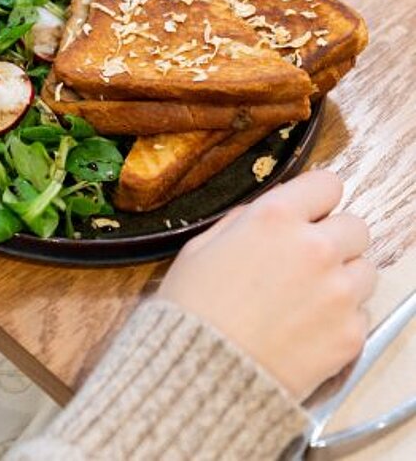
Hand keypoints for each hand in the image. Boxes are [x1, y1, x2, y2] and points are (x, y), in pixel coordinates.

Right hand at [157, 171, 375, 399]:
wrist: (202, 375)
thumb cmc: (193, 311)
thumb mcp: (201, 246)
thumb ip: (242, 221)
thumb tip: (262, 215)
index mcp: (275, 217)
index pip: (327, 184)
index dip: (317, 198)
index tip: (311, 211)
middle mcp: (314, 248)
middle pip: (356, 226)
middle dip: (335, 238)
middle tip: (309, 258)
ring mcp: (338, 292)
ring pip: (366, 270)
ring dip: (343, 277)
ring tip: (309, 296)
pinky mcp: (350, 334)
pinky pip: (362, 314)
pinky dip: (342, 318)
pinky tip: (308, 327)